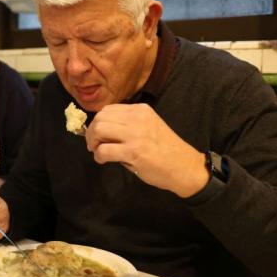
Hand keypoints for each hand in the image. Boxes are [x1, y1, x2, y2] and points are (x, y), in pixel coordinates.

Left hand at [85, 103, 208, 197]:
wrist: (184, 166)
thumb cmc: (165, 149)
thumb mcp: (148, 126)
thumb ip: (127, 125)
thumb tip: (101, 130)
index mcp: (140, 110)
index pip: (108, 109)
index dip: (97, 122)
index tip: (97, 134)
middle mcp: (137, 118)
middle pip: (100, 118)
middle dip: (91, 132)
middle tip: (94, 144)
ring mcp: (135, 134)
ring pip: (99, 130)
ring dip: (93, 143)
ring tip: (97, 151)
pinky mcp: (133, 152)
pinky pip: (104, 150)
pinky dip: (98, 156)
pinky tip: (103, 160)